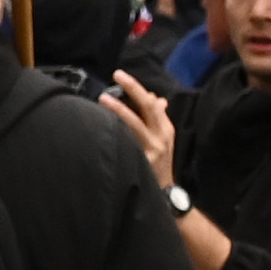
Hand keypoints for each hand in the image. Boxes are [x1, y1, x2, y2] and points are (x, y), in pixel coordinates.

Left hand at [104, 72, 178, 191]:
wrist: (164, 194)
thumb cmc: (158, 164)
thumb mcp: (162, 140)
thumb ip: (156, 119)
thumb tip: (154, 98)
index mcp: (166, 128)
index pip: (152, 103)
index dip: (137, 88)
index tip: (120, 75)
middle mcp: (161, 136)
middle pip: (148, 107)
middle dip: (133, 89)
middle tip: (116, 75)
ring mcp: (151, 149)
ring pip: (135, 124)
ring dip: (119, 109)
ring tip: (104, 98)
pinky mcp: (142, 161)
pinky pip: (128, 143)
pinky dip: (118, 132)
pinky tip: (104, 125)